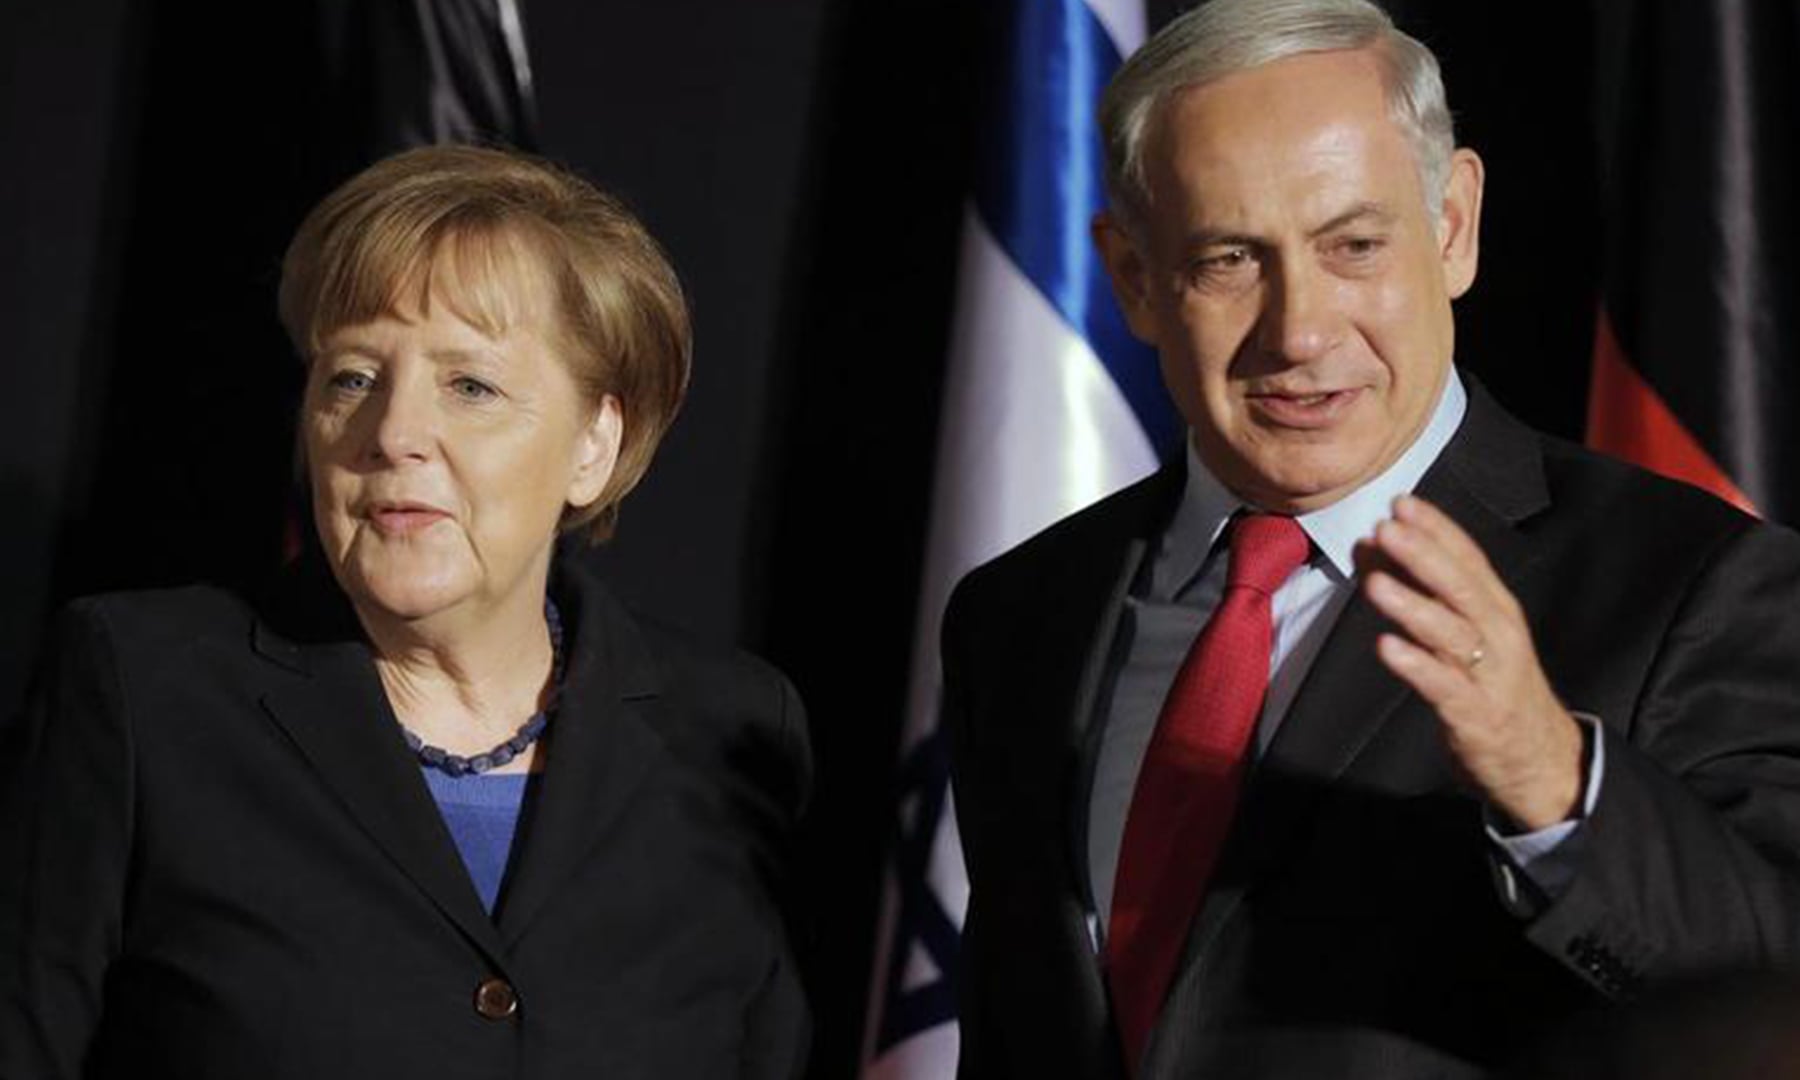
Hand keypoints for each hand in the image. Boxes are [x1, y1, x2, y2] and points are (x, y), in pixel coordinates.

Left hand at [1358, 495, 1583, 830]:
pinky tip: (1387, 647)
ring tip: (1376, 582)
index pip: (1469, 559)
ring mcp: (1489, 674)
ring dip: (1413, 605)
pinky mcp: (1475, 713)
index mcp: (1497, 609)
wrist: (1540, 758)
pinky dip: (1416, 666)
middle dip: (1425, 555)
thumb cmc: (1493, 685)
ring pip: (1451, 633)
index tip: (1402, 502)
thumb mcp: (1466, 633)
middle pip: (1462, 588)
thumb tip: (1374, 547)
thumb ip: (1422, 591)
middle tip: (1387, 528)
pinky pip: (1443, 686)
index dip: (1438, 529)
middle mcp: (1498, 635)